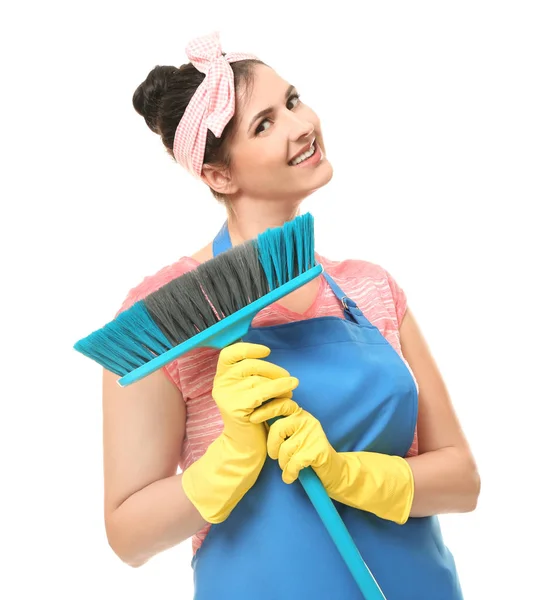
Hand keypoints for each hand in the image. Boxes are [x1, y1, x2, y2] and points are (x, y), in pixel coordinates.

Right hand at [212, 342, 299, 450]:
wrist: (246, 444)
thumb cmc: (253, 412)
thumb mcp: (249, 388)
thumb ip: (252, 372)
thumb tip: (266, 353)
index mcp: (222, 376)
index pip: (229, 353)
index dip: (248, 348)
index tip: (267, 351)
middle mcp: (221, 384)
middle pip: (250, 365)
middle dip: (273, 370)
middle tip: (288, 378)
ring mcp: (226, 396)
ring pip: (258, 379)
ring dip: (279, 383)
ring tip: (290, 390)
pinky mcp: (235, 408)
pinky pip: (262, 392)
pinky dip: (278, 389)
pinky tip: (289, 391)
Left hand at [250, 399, 414, 523]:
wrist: (333, 473)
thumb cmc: (306, 455)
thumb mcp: (292, 437)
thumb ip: (279, 427)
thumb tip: (253, 418)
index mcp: (299, 414)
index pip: (281, 404)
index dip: (265, 409)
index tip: (252, 418)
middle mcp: (308, 420)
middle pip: (279, 428)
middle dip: (272, 445)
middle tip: (275, 456)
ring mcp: (314, 434)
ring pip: (286, 449)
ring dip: (283, 464)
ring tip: (289, 468)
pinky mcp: (319, 450)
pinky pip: (294, 462)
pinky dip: (289, 473)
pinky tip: (292, 477)